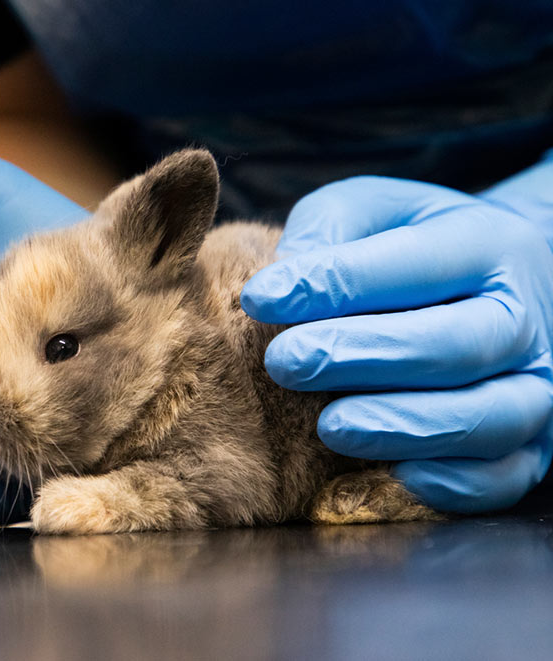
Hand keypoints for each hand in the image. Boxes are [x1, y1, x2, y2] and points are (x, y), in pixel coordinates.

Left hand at [241, 157, 552, 512]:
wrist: (504, 282)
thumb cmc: (411, 245)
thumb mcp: (371, 211)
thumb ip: (328, 231)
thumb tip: (280, 285)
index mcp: (483, 244)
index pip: (410, 263)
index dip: (332, 283)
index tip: (260, 298)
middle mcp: (521, 316)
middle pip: (453, 344)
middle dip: (361, 357)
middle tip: (284, 364)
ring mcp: (535, 384)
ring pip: (486, 417)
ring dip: (403, 427)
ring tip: (329, 426)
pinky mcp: (533, 445)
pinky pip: (503, 477)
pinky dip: (451, 485)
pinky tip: (390, 475)